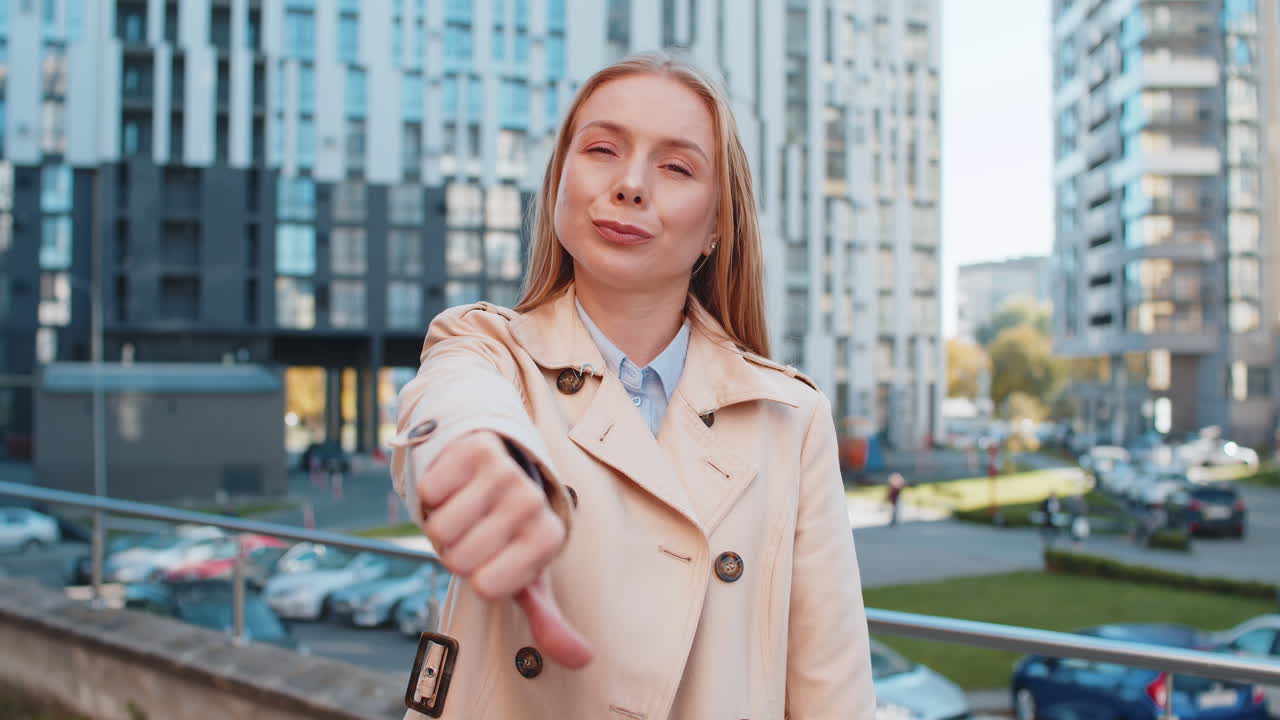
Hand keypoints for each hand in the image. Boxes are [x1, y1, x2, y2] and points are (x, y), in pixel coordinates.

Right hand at [416, 430, 591, 667]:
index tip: (493, 558)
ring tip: (466, 509)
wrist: (497, 466)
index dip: (476, 577)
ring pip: (439, 528)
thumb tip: (581, 660)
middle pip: (458, 559)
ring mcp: (505, 471)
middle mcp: (532, 502)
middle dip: (456, 551)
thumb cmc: (508, 531)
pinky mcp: (475, 449)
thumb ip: (549, 620)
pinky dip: (433, 493)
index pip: (485, 586)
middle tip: (476, 530)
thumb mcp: (528, 575)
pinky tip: (455, 484)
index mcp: (548, 538)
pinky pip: (429, 492)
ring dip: (442, 523)